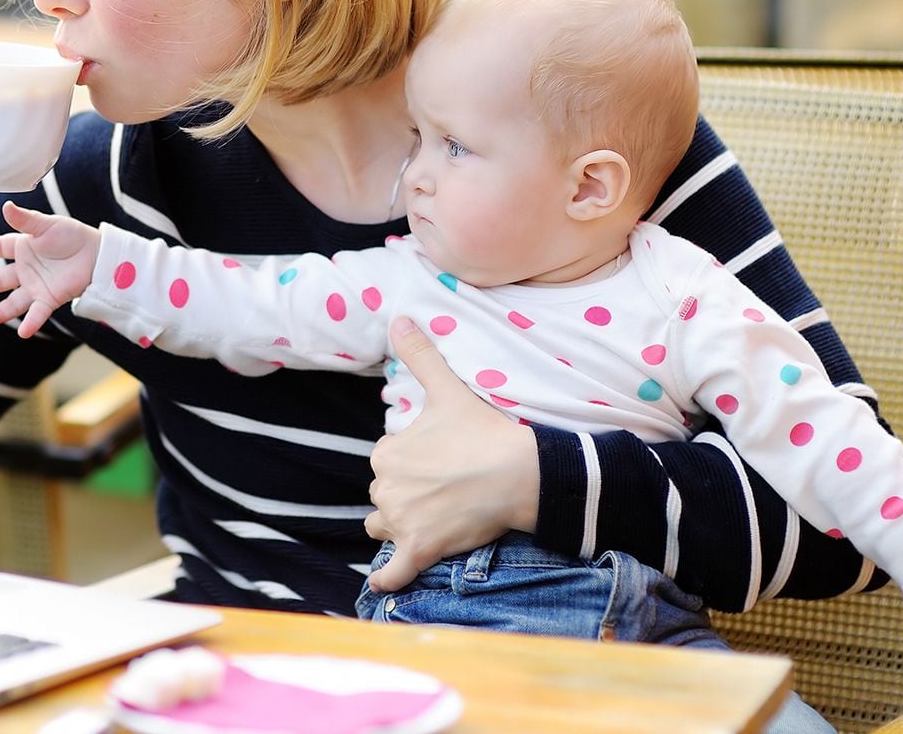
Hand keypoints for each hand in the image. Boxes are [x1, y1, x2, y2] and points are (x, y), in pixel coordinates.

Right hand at [0, 202, 101, 337]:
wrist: (97, 254)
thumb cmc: (73, 236)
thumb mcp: (47, 225)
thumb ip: (25, 220)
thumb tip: (5, 206)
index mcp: (24, 247)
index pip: (0, 247)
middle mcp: (26, 269)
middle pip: (1, 279)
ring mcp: (36, 286)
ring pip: (14, 302)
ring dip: (0, 312)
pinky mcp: (50, 299)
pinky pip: (38, 313)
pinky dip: (31, 322)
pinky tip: (22, 332)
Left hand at [363, 316, 539, 592]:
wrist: (520, 474)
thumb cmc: (484, 431)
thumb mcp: (447, 388)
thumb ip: (420, 355)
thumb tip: (399, 318)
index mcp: (387, 453)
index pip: (386, 462)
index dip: (410, 464)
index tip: (439, 462)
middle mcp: (385, 489)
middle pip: (384, 496)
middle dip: (403, 495)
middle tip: (442, 490)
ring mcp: (401, 523)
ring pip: (382, 528)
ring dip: (397, 527)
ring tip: (429, 521)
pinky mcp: (419, 551)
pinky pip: (393, 573)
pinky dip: (388, 580)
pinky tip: (384, 583)